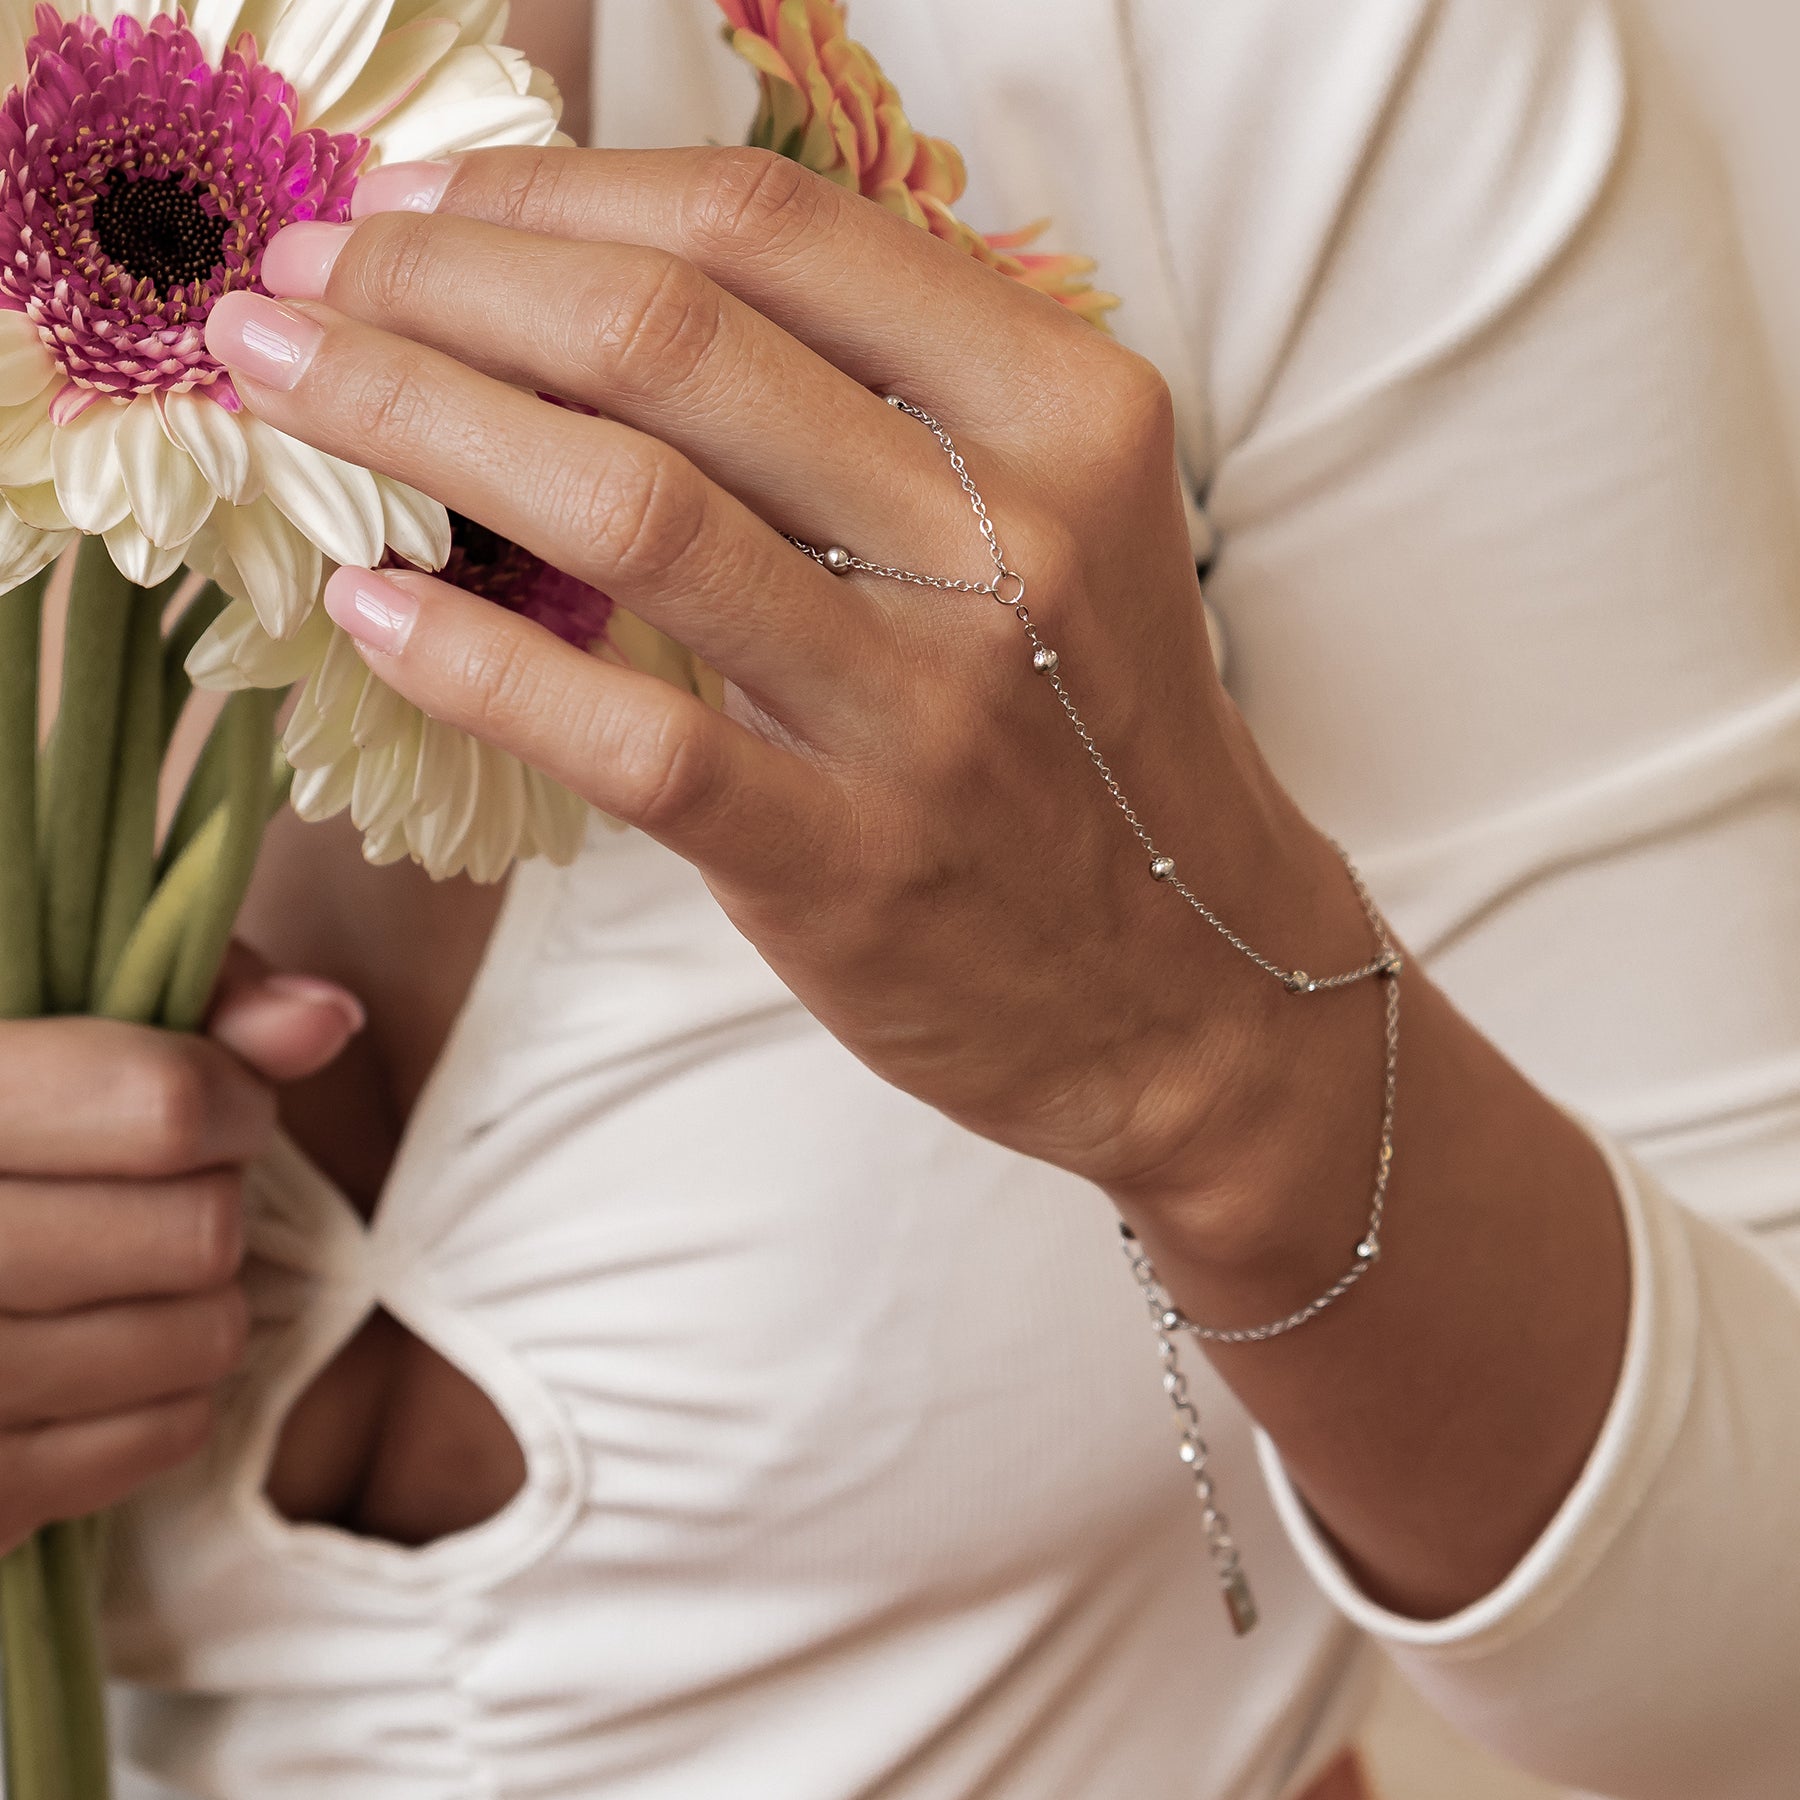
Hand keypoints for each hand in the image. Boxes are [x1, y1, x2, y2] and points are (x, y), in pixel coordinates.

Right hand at [0, 955, 362, 1549]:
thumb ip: (187, 994)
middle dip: (210, 1198)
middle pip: (196, 1232)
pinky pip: (165, 1434)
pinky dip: (167, 1392)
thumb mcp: (38, 1006)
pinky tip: (102, 1348)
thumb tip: (326, 1018)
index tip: (215, 1104)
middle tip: (155, 1190)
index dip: (231, 1098)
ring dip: (198, 1298)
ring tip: (129, 1270)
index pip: (161, 1109)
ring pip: (199, 1338)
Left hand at [206, 148, 1635, 1622]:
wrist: (1189, 984)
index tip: (422, 204)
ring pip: (633, 511)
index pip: (771, 226)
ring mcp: (932, 710)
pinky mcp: (851, 863)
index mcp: (1064, 410)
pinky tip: (369, 610)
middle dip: (444, 284)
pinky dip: (475, 662)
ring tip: (288, 390)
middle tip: (306, 282)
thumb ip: (887, 406)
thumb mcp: (1059, 522)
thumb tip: (614, 299)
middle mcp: (1013, 538)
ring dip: (417, 422)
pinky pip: (629, 739)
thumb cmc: (1093, 739)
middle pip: (671, 339)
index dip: (558, 190)